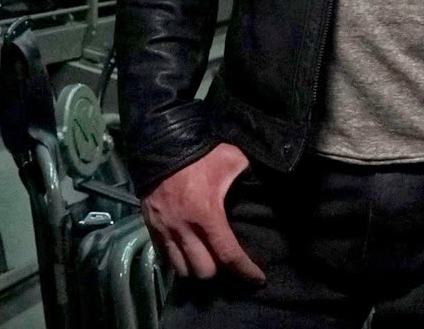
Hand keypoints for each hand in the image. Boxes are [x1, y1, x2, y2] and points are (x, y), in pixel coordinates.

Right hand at [139, 142, 264, 283]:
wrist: (162, 144)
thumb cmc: (200, 153)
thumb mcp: (232, 159)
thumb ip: (250, 174)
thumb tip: (271, 179)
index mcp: (207, 215)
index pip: (229, 254)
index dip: (246, 271)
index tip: (258, 279)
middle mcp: (184, 229)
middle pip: (204, 270)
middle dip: (219, 271)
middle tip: (229, 264)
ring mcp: (165, 230)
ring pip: (182, 269)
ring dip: (196, 269)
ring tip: (208, 262)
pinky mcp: (152, 228)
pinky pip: (165, 257)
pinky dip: (178, 261)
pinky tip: (188, 254)